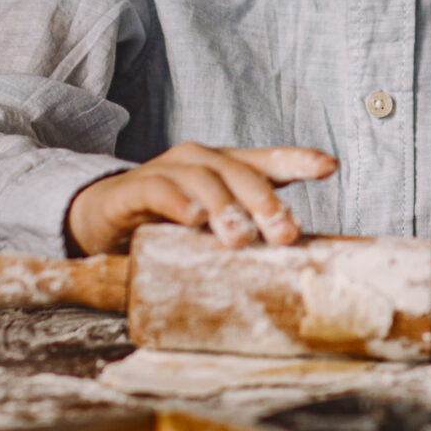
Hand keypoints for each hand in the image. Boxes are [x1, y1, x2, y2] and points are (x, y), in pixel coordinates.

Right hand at [65, 143, 336, 256]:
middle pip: (240, 173)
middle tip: (284, 232)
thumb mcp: (210, 230)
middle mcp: (201, 162)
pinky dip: (176, 201)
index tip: (330, 167)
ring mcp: (166, 170)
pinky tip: (192, 218)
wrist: (99, 220)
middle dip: (265, 201)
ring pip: (203, 179)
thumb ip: (242, 238)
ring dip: (224, 206)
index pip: (268, 161)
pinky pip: (157, 189)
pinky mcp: (132, 189)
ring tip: (238, 236)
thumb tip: (291, 270)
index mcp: (226, 169)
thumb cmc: (166, 224)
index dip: (299, 160)